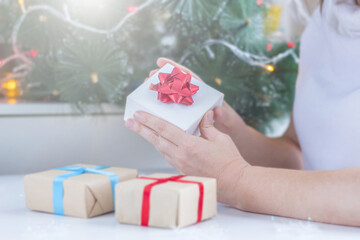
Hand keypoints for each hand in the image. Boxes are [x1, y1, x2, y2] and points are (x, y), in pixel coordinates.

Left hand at [125, 110, 248, 187]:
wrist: (235, 184)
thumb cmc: (230, 161)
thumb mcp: (221, 139)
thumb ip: (208, 126)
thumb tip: (205, 114)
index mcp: (189, 145)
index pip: (164, 130)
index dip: (149, 121)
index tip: (137, 115)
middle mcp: (181, 156)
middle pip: (156, 140)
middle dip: (141, 129)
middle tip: (129, 121)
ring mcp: (180, 165)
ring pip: (159, 148)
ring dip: (148, 138)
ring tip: (139, 129)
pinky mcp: (182, 171)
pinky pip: (167, 156)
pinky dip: (160, 147)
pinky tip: (158, 142)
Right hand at [147, 58, 246, 137]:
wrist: (230, 138)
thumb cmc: (231, 126)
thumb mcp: (229, 120)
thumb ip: (223, 115)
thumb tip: (216, 111)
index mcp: (205, 94)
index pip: (189, 77)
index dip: (176, 68)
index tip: (163, 62)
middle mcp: (195, 99)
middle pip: (177, 84)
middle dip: (163, 77)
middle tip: (150, 75)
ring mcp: (190, 108)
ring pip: (173, 96)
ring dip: (161, 91)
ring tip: (148, 88)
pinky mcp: (187, 119)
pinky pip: (173, 112)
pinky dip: (163, 109)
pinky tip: (153, 110)